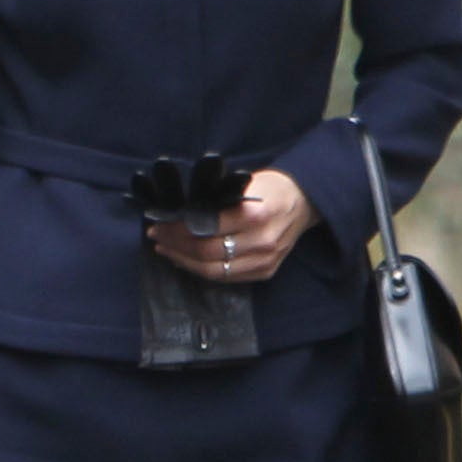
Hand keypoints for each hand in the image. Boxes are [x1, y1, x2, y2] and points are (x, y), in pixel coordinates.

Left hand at [145, 167, 312, 285]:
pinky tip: (185, 260)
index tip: (160, 223)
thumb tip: (179, 213)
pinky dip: (201, 270)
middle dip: (176, 246)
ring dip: (184, 261)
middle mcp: (261, 242)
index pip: (206, 228)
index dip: (178, 229)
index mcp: (255, 215)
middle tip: (157, 237)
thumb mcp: (245, 183)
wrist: (304, 202)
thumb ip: (216, 200)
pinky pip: (225, 277)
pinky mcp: (264, 272)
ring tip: (166, 250)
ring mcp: (264, 261)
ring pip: (213, 271)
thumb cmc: (271, 188)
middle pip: (207, 253)